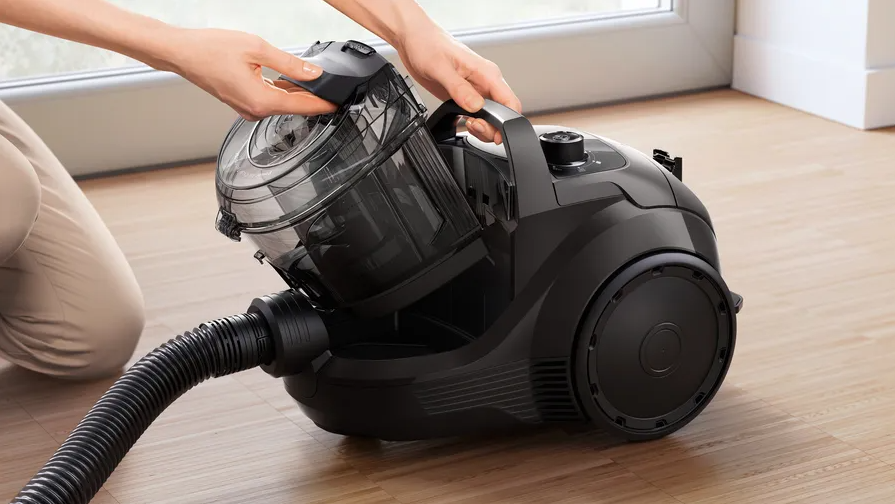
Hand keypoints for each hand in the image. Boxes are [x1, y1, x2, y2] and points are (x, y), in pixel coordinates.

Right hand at [163, 28, 337, 120]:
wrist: (182, 53)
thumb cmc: (210, 50)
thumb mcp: (257, 49)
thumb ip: (290, 63)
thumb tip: (313, 73)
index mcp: (261, 101)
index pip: (303, 107)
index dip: (324, 104)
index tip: (340, 103)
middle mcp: (254, 110)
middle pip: (294, 107)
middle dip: (314, 100)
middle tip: (334, 92)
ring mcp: (247, 108)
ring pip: (281, 103)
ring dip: (298, 95)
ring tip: (318, 86)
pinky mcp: (242, 101)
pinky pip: (269, 99)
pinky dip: (282, 92)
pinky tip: (292, 83)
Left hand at [394, 24, 520, 144]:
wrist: (414, 39)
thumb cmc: (427, 44)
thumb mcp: (441, 68)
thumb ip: (459, 89)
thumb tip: (476, 106)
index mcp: (486, 72)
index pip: (510, 101)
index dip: (506, 122)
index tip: (492, 131)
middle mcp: (485, 81)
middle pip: (503, 113)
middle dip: (492, 127)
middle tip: (472, 126)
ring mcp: (476, 90)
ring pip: (491, 117)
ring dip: (482, 127)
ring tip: (466, 124)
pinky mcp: (465, 96)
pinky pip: (477, 115)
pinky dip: (473, 124)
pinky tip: (462, 122)